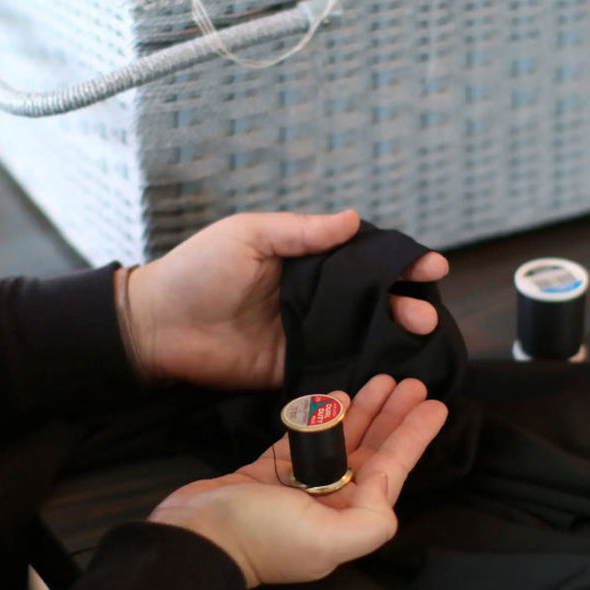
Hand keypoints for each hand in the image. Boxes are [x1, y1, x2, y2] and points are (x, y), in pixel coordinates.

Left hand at [125, 211, 448, 388]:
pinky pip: (334, 366)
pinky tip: (389, 370)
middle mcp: (312, 296)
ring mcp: (305, 333)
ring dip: (391, 335)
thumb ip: (302, 232)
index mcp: (305, 259)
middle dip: (403, 303)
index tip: (431, 266)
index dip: (398, 261)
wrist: (158, 325)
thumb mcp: (250, 235)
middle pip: (370, 299)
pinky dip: (362, 368)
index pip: (362, 257)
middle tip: (427, 313)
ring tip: (420, 336)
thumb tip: (353, 219)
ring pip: (359, 333)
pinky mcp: (293, 367)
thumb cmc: (199, 269)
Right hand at [148, 375, 447, 587]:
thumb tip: (388, 492)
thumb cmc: (259, 536)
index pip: (391, 471)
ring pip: (341, 440)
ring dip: (363, 411)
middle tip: (412, 384)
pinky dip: (322, 416)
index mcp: (347, 519)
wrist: (194, 536)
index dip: (415, 438)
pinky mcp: (270, 471)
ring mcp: (298, 485)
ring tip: (382, 381)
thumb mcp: (328, 540)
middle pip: (371, 452)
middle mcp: (328, 503)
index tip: (436, 406)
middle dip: (393, 418)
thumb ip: (370, 520)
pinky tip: (337, 395)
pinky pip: (305, 437)